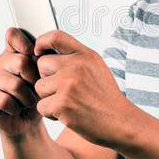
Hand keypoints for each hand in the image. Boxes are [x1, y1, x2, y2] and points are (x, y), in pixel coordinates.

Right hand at [0, 27, 45, 138]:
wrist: (28, 121)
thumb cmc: (36, 96)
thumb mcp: (44, 77)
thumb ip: (41, 61)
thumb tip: (41, 53)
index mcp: (13, 52)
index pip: (12, 35)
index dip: (24, 43)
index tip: (35, 55)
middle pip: (20, 61)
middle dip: (34, 80)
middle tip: (36, 89)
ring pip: (14, 84)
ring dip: (27, 98)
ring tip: (28, 102)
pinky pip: (5, 100)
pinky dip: (16, 108)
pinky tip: (16, 108)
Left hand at [32, 30, 133, 148]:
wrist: (120, 122)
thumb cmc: (105, 97)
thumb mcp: (96, 67)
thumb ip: (75, 57)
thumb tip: (46, 52)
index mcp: (86, 55)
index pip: (55, 36)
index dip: (41, 43)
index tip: (39, 53)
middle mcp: (76, 66)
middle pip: (41, 64)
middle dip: (47, 78)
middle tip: (63, 90)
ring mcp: (68, 84)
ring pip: (39, 87)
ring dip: (48, 98)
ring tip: (69, 103)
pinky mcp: (62, 104)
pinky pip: (41, 106)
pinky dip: (51, 113)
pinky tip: (68, 114)